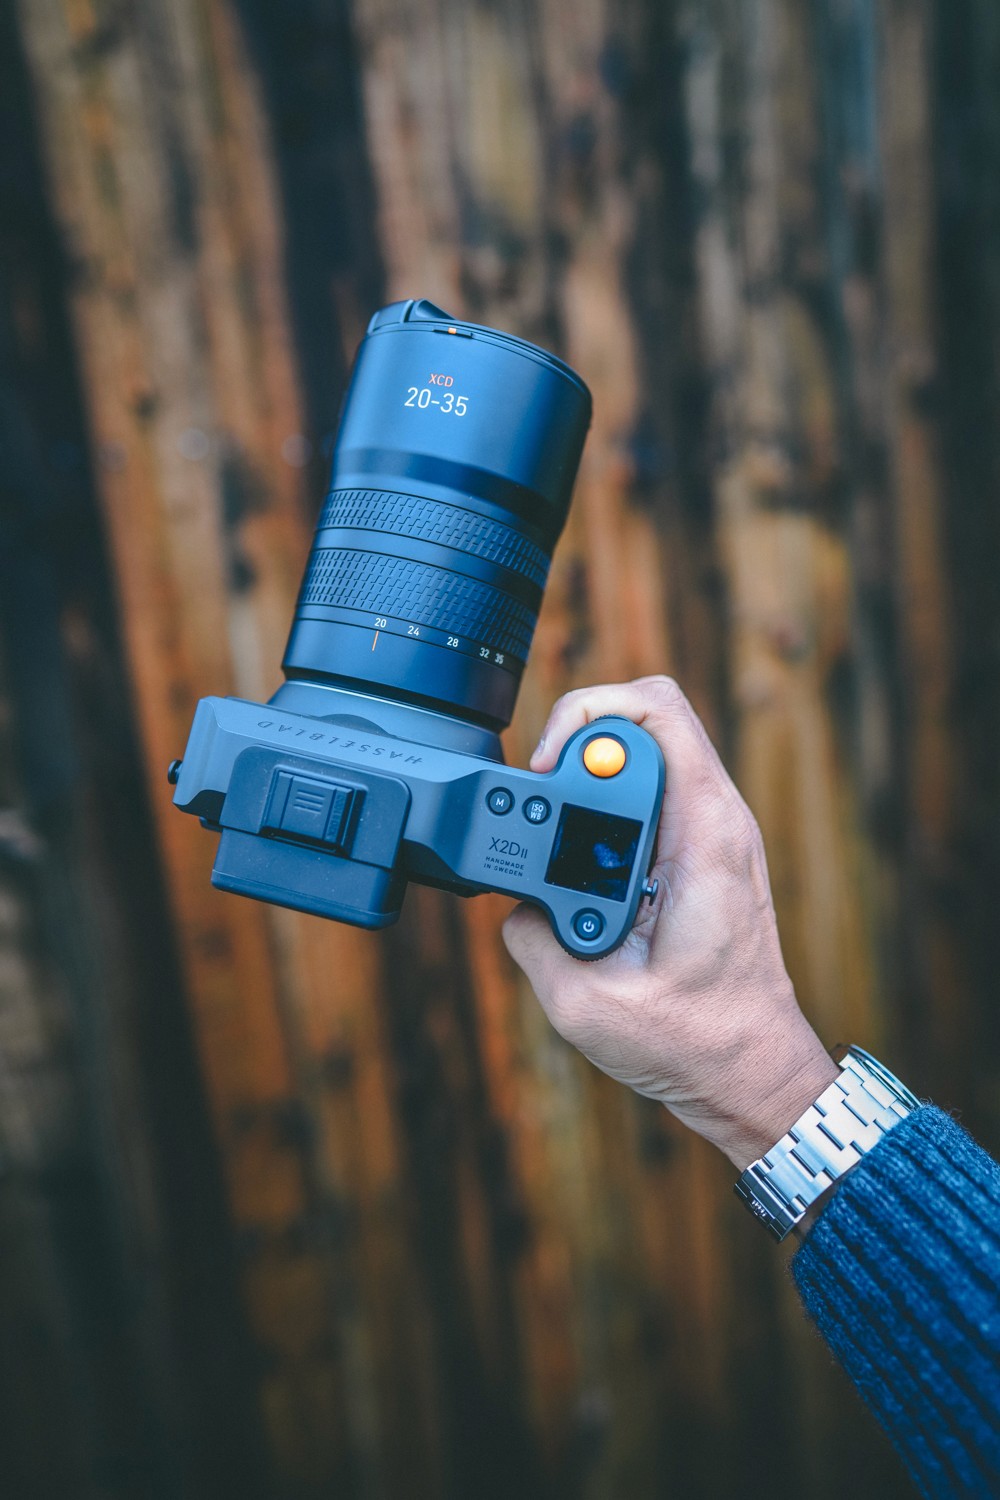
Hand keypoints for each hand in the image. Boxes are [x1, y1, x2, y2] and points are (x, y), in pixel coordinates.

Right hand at [502, 677, 837, 1168]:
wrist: (751, 1072)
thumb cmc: (695, 1042)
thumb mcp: (585, 1002)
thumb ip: (531, 938)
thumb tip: (515, 901)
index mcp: (705, 831)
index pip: (656, 707)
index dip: (585, 716)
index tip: (548, 773)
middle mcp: (716, 816)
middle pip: (642, 721)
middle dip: (578, 747)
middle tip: (542, 803)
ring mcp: (711, 832)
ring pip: (642, 757)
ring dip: (588, 784)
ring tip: (555, 838)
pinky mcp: (698, 853)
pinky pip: (645, 799)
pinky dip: (601, 815)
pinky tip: (578, 865)